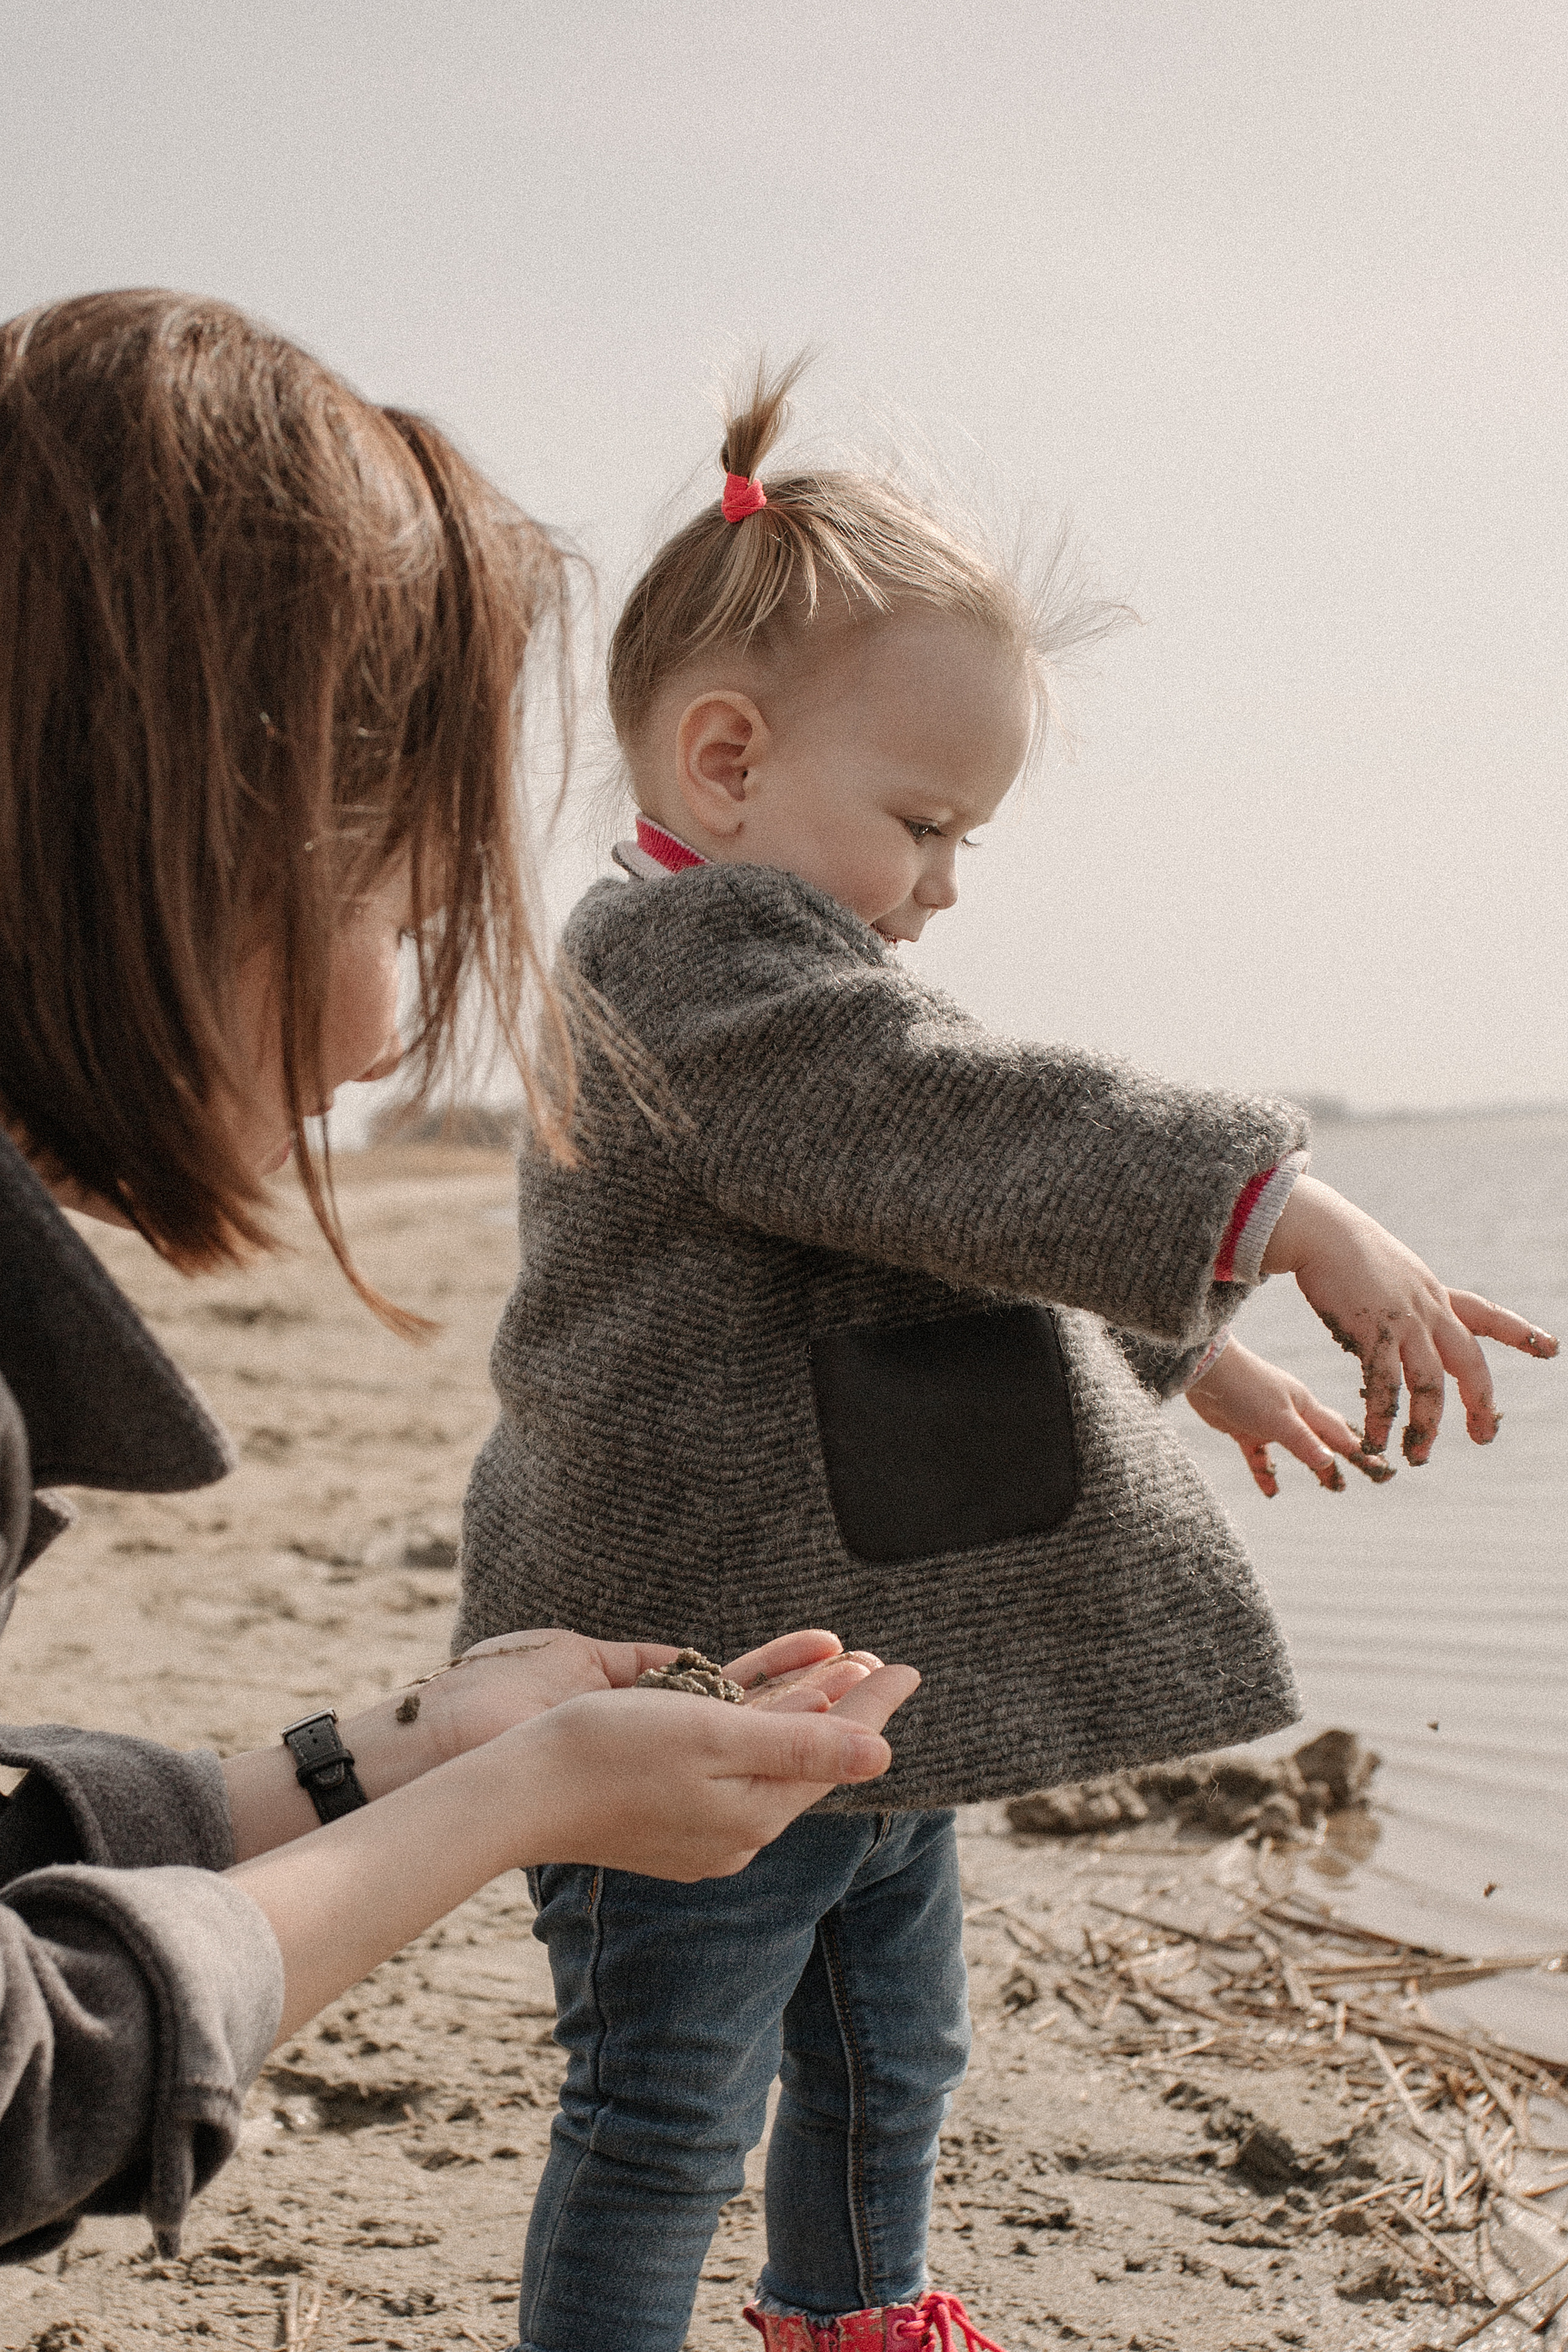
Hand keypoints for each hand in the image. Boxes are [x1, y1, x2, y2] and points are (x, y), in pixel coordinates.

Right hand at [515, 1664, 921, 1881]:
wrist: (516, 1793)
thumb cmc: (611, 1754)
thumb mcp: (716, 1739)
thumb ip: (800, 1744)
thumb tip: (882, 1753)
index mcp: (753, 1815)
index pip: (834, 1753)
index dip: (872, 1705)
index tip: (910, 1667)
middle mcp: (733, 1833)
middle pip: (804, 1758)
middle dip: (843, 1708)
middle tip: (878, 1661)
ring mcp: (697, 1830)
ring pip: (766, 1761)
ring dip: (800, 1713)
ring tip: (835, 1672)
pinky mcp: (664, 1818)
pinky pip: (729, 1767)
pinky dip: (756, 1731)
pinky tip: (759, 1712)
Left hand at [1187, 1337, 1393, 1494]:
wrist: (1204, 1368)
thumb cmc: (1245, 1386)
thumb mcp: (1278, 1419)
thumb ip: (1303, 1441)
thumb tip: (1329, 1463)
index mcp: (1306, 1406)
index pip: (1341, 1434)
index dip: (1362, 1453)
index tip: (1381, 1471)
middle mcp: (1291, 1412)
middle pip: (1322, 1441)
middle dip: (1339, 1462)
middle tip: (1353, 1484)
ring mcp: (1267, 1420)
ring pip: (1296, 1448)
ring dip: (1311, 1465)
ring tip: (1327, 1486)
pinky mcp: (1243, 1427)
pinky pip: (1259, 1454)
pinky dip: (1266, 1471)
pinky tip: (1271, 1491)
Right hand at [1260, 1176, 1557, 1460]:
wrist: (1321, 1230)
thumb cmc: (1345, 1251)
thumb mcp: (1391, 1275)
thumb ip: (1403, 1307)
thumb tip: (1394, 1337)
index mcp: (1435, 1295)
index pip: (1487, 1314)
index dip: (1521, 1333)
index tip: (1552, 1348)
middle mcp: (1430, 1310)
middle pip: (1469, 1364)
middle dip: (1480, 1404)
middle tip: (1484, 1436)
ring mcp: (1405, 1322)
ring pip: (1430, 1385)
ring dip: (1426, 1427)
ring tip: (1417, 1457)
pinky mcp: (1373, 1333)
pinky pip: (1385, 1386)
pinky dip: (1381, 1418)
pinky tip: (1375, 1439)